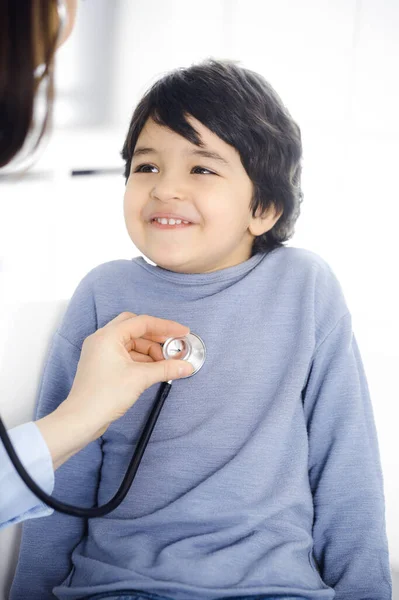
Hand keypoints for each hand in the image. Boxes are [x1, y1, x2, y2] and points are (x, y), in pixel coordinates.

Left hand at [36, 313, 193, 468]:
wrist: (81, 419)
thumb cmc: (103, 396)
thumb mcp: (140, 379)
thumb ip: (166, 369)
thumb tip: (186, 366)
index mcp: (108, 336)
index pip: (142, 322)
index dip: (165, 326)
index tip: (182, 332)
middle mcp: (102, 339)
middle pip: (135, 328)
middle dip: (156, 336)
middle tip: (173, 345)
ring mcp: (101, 352)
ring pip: (131, 342)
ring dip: (149, 350)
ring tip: (165, 363)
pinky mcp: (102, 365)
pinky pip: (125, 354)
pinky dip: (141, 359)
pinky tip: (154, 369)